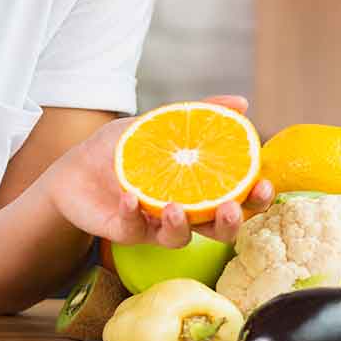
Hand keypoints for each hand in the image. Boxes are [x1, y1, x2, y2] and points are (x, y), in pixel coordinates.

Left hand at [48, 95, 274, 248]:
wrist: (75, 167)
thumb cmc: (122, 148)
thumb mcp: (159, 123)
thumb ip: (198, 114)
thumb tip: (241, 102)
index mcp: (198, 188)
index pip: (237, 198)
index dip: (256, 198)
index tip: (265, 185)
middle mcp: (184, 212)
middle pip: (218, 230)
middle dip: (230, 223)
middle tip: (231, 208)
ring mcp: (155, 225)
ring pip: (180, 238)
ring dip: (181, 225)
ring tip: (173, 206)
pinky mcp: (125, 231)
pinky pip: (133, 229)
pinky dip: (133, 213)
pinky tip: (129, 196)